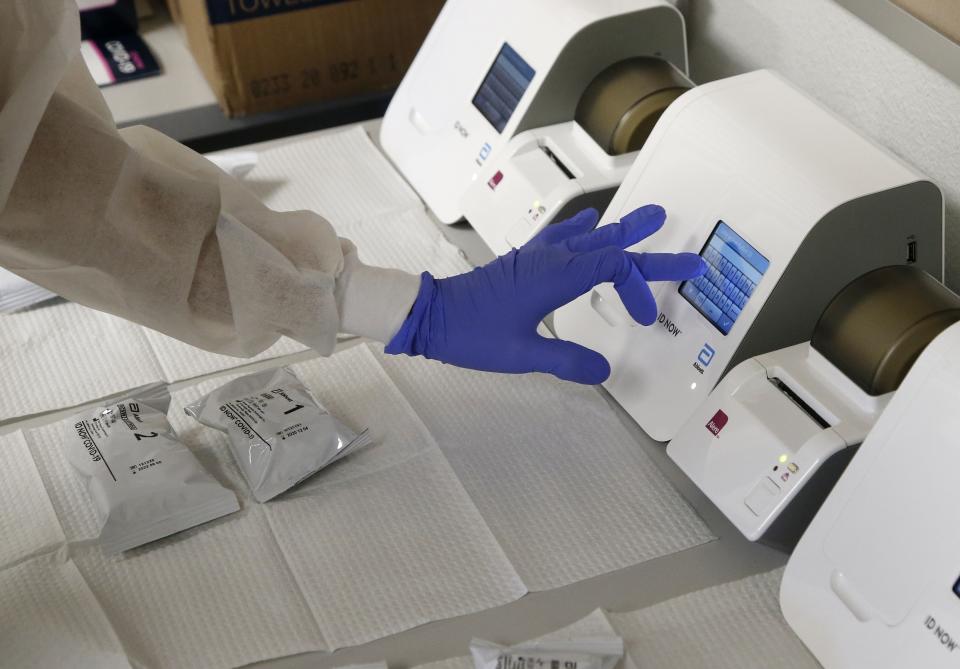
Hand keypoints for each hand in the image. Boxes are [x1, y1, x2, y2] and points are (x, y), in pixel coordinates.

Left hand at [385, 205, 706, 383]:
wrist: (431, 315)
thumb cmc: (471, 334)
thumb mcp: (522, 355)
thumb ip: (565, 361)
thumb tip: (603, 370)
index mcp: (556, 277)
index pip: (615, 268)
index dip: (640, 288)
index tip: (644, 317)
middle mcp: (551, 259)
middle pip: (611, 247)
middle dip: (651, 250)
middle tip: (687, 251)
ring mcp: (537, 256)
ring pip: (590, 237)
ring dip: (622, 231)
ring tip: (651, 217)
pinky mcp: (524, 261)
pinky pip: (560, 236)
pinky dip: (581, 228)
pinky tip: (588, 220)